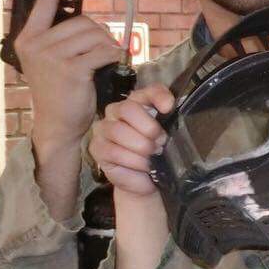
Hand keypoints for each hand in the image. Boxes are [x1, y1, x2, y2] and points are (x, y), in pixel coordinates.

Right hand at [20, 0, 126, 154]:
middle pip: (83, 21)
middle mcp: (35, 43)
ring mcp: (50, 56)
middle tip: (98, 55)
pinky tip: (108, 68)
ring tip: (100, 65)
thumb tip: (87, 20)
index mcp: (29, 37)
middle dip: (100, 35)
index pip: (44, 1)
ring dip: (108, 48)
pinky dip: (113, 57)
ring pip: (96, 35)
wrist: (58, 122)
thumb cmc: (61, 89)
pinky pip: (104, 51)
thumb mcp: (53, 59)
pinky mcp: (69, 69)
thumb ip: (62, 37)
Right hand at [90, 82, 174, 197]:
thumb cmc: (156, 152)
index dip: (158, 96)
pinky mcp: (97, 148)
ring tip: (152, 155)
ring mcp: (104, 128)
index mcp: (139, 102)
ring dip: (141, 146)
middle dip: (148, 127)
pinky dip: (134, 160)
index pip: (148, 90)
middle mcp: (118, 110)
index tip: (168, 108)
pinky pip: (115, 151)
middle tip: (160, 142)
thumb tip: (170, 108)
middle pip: (128, 108)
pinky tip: (143, 165)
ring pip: (119, 130)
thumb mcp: (169, 136)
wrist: (145, 178)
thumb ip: (171, 119)